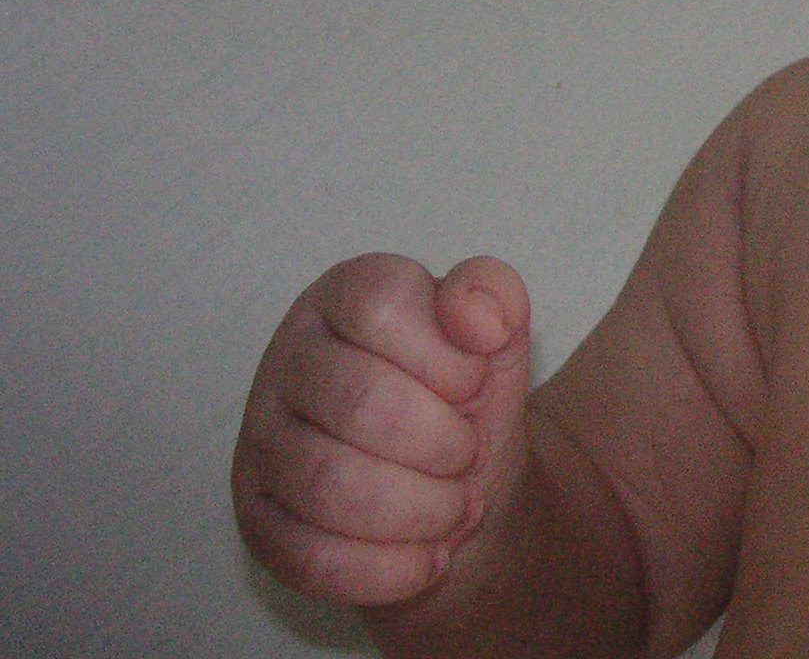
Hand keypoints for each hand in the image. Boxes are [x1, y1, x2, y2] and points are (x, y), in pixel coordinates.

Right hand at [233, 253, 531, 608]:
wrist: (456, 489)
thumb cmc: (465, 400)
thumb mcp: (497, 338)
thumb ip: (493, 296)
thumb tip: (478, 314)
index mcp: (342, 297)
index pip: (378, 303)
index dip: (444, 355)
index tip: (472, 381)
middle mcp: (288, 362)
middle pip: (361, 402)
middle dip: (441, 442)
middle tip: (466, 456)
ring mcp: (261, 442)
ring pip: (331, 486)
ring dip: (420, 509)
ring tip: (454, 507)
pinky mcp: (257, 520)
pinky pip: (311, 557)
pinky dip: (389, 567)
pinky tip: (428, 557)